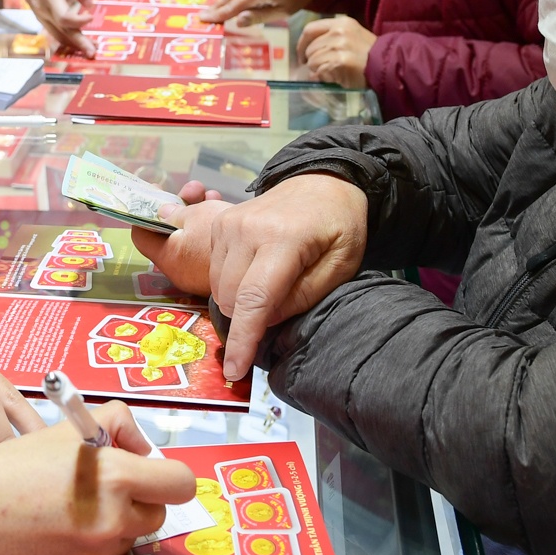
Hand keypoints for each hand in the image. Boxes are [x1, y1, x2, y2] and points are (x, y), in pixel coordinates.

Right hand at [0, 402, 198, 554]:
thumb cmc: (5, 471)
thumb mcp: (63, 430)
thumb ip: (114, 424)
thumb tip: (139, 442)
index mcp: (115, 478)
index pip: (180, 483)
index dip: (166, 472)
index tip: (149, 466)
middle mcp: (113, 520)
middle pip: (158, 512)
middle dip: (140, 497)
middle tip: (107, 483)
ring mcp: (98, 553)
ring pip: (129, 534)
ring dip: (114, 520)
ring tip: (71, 503)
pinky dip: (88, 541)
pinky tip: (54, 526)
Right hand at [7, 0, 95, 55]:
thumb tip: (90, 5)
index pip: (63, 16)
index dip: (78, 21)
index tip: (91, 16)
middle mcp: (45, 9)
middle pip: (63, 31)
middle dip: (79, 43)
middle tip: (93, 52)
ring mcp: (42, 16)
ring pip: (59, 35)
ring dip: (74, 44)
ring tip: (89, 51)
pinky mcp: (42, 18)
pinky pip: (54, 32)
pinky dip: (66, 39)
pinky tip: (77, 43)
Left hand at [127, 180, 225, 295]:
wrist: (268, 257)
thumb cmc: (229, 238)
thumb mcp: (198, 216)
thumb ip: (174, 213)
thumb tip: (161, 213)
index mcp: (170, 258)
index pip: (142, 235)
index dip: (143, 210)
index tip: (152, 191)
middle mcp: (181, 268)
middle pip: (168, 232)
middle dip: (178, 205)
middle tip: (192, 190)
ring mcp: (199, 269)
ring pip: (189, 234)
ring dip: (197, 210)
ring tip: (211, 195)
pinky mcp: (217, 267)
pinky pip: (205, 243)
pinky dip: (209, 224)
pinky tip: (222, 207)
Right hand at [135, 174, 368, 382]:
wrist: (321, 183)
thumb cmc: (338, 226)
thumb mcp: (341, 265)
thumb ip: (303, 297)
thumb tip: (264, 322)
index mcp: (282, 238)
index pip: (255, 298)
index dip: (244, 340)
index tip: (236, 371)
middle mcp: (245, 229)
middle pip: (231, 298)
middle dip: (250, 318)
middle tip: (281, 307)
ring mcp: (227, 223)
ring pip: (218, 288)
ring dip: (240, 302)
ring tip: (271, 285)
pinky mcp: (218, 223)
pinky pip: (214, 272)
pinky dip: (232, 284)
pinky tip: (255, 273)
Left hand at [298, 15, 375, 88]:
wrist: (387, 65)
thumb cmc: (369, 54)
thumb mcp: (351, 36)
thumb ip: (330, 39)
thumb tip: (309, 53)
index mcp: (340, 23)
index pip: (310, 29)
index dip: (302, 43)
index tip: (303, 55)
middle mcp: (338, 31)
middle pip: (310, 47)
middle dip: (311, 61)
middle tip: (321, 69)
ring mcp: (338, 46)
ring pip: (312, 60)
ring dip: (318, 70)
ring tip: (332, 73)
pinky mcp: (339, 61)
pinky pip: (319, 71)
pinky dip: (323, 77)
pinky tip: (335, 78)